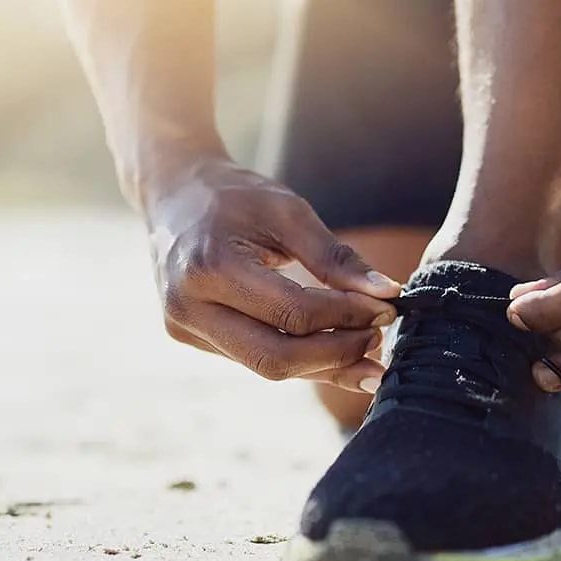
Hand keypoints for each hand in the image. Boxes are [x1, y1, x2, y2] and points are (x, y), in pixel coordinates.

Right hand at [145, 157, 401, 392]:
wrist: (173, 194)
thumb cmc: (234, 196)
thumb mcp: (287, 211)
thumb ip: (335, 256)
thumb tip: (387, 294)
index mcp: (209, 267)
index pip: (292, 313)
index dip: (346, 316)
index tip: (386, 306)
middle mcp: (188, 307)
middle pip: (276, 358)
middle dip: (336, 354)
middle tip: (378, 336)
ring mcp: (184, 328)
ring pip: (266, 366)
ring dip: (322, 364)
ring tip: (366, 347)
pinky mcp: (191, 337)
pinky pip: (254, 358)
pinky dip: (299, 359)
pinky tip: (334, 351)